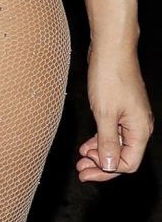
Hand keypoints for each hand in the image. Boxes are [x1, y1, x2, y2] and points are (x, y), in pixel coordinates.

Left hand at [75, 46, 152, 181]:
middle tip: (80, 169)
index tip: (87, 170)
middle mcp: (139, 127)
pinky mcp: (121, 110)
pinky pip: (112, 133)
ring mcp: (130, 118)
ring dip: (98, 154)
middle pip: (123, 157)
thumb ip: (107, 142)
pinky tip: (86, 144)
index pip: (129, 164)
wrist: (111, 50)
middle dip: (101, 165)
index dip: (107, 171)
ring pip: (116, 145)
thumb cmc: (110, 78)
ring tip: (80, 158)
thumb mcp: (105, 114)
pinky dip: (100, 140)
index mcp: (140, 130)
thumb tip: (109, 166)